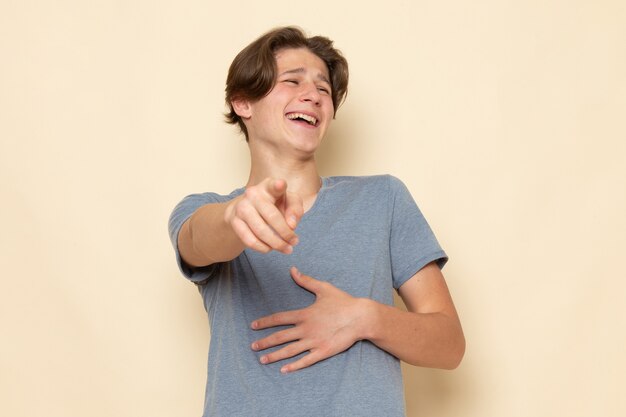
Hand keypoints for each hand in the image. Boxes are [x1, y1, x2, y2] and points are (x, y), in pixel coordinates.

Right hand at [224, 178, 302, 253]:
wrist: (246, 208)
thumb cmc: (273, 204)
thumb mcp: (288, 202)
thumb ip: (295, 210)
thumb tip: (291, 225)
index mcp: (269, 186)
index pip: (273, 185)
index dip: (277, 185)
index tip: (281, 185)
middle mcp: (253, 194)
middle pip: (272, 217)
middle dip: (286, 233)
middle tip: (294, 242)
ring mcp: (242, 207)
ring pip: (261, 231)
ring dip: (276, 244)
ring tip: (286, 248)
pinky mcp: (234, 221)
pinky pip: (249, 240)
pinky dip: (262, 248)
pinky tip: (269, 248)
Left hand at [250, 267, 369, 372]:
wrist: (361, 317)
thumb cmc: (343, 301)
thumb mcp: (323, 288)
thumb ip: (306, 280)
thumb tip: (293, 270)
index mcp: (304, 314)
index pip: (279, 318)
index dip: (265, 322)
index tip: (253, 325)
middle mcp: (306, 329)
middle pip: (280, 337)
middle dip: (265, 342)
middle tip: (253, 346)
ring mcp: (314, 341)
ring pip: (289, 350)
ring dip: (274, 355)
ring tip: (262, 360)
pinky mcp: (323, 351)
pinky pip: (305, 360)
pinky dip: (294, 366)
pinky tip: (283, 370)